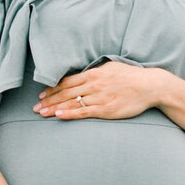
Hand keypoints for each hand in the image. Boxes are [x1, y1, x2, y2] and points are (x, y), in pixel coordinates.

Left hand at [34, 61, 172, 120]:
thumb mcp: (110, 69)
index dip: (53, 88)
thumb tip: (83, 77)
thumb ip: (95, 74)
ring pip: (71, 102)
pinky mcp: (105, 109)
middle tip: (35, 107)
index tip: (42, 95)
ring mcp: (99, 97)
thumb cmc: (130, 78)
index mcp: (93, 74)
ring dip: (54, 108)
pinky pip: (83, 112)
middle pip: (65, 92)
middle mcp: (93, 84)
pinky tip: (58, 115)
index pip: (67, 81)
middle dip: (49, 100)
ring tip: (41, 113)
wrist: (149, 85)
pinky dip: (69, 113)